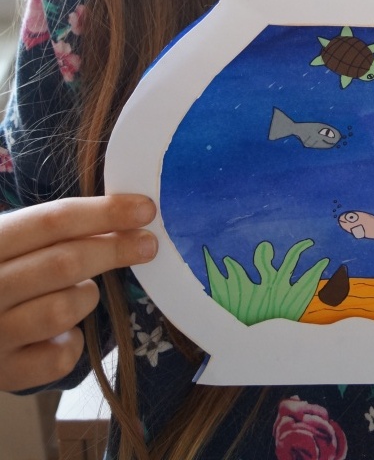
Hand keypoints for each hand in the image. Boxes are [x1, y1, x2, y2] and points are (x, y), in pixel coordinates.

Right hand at [0, 195, 156, 390]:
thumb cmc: (1, 273)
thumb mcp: (14, 241)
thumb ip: (55, 229)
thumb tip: (128, 216)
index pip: (53, 220)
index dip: (105, 212)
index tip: (145, 209)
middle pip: (64, 263)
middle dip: (115, 249)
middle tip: (148, 244)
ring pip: (64, 309)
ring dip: (86, 296)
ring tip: (81, 293)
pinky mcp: (4, 373)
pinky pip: (60, 357)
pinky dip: (73, 342)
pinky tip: (64, 333)